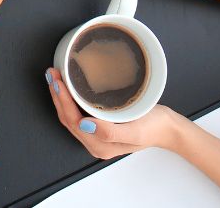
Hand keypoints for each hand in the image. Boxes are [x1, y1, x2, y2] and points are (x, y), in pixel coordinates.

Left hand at [46, 66, 180, 158]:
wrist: (168, 128)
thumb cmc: (154, 128)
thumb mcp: (135, 131)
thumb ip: (110, 132)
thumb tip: (85, 125)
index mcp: (100, 146)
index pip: (73, 121)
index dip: (62, 101)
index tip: (58, 82)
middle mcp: (95, 142)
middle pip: (67, 118)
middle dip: (57, 96)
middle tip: (52, 74)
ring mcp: (96, 134)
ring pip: (70, 115)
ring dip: (60, 96)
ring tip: (54, 77)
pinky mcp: (99, 125)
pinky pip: (77, 112)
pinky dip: (69, 98)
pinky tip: (67, 87)